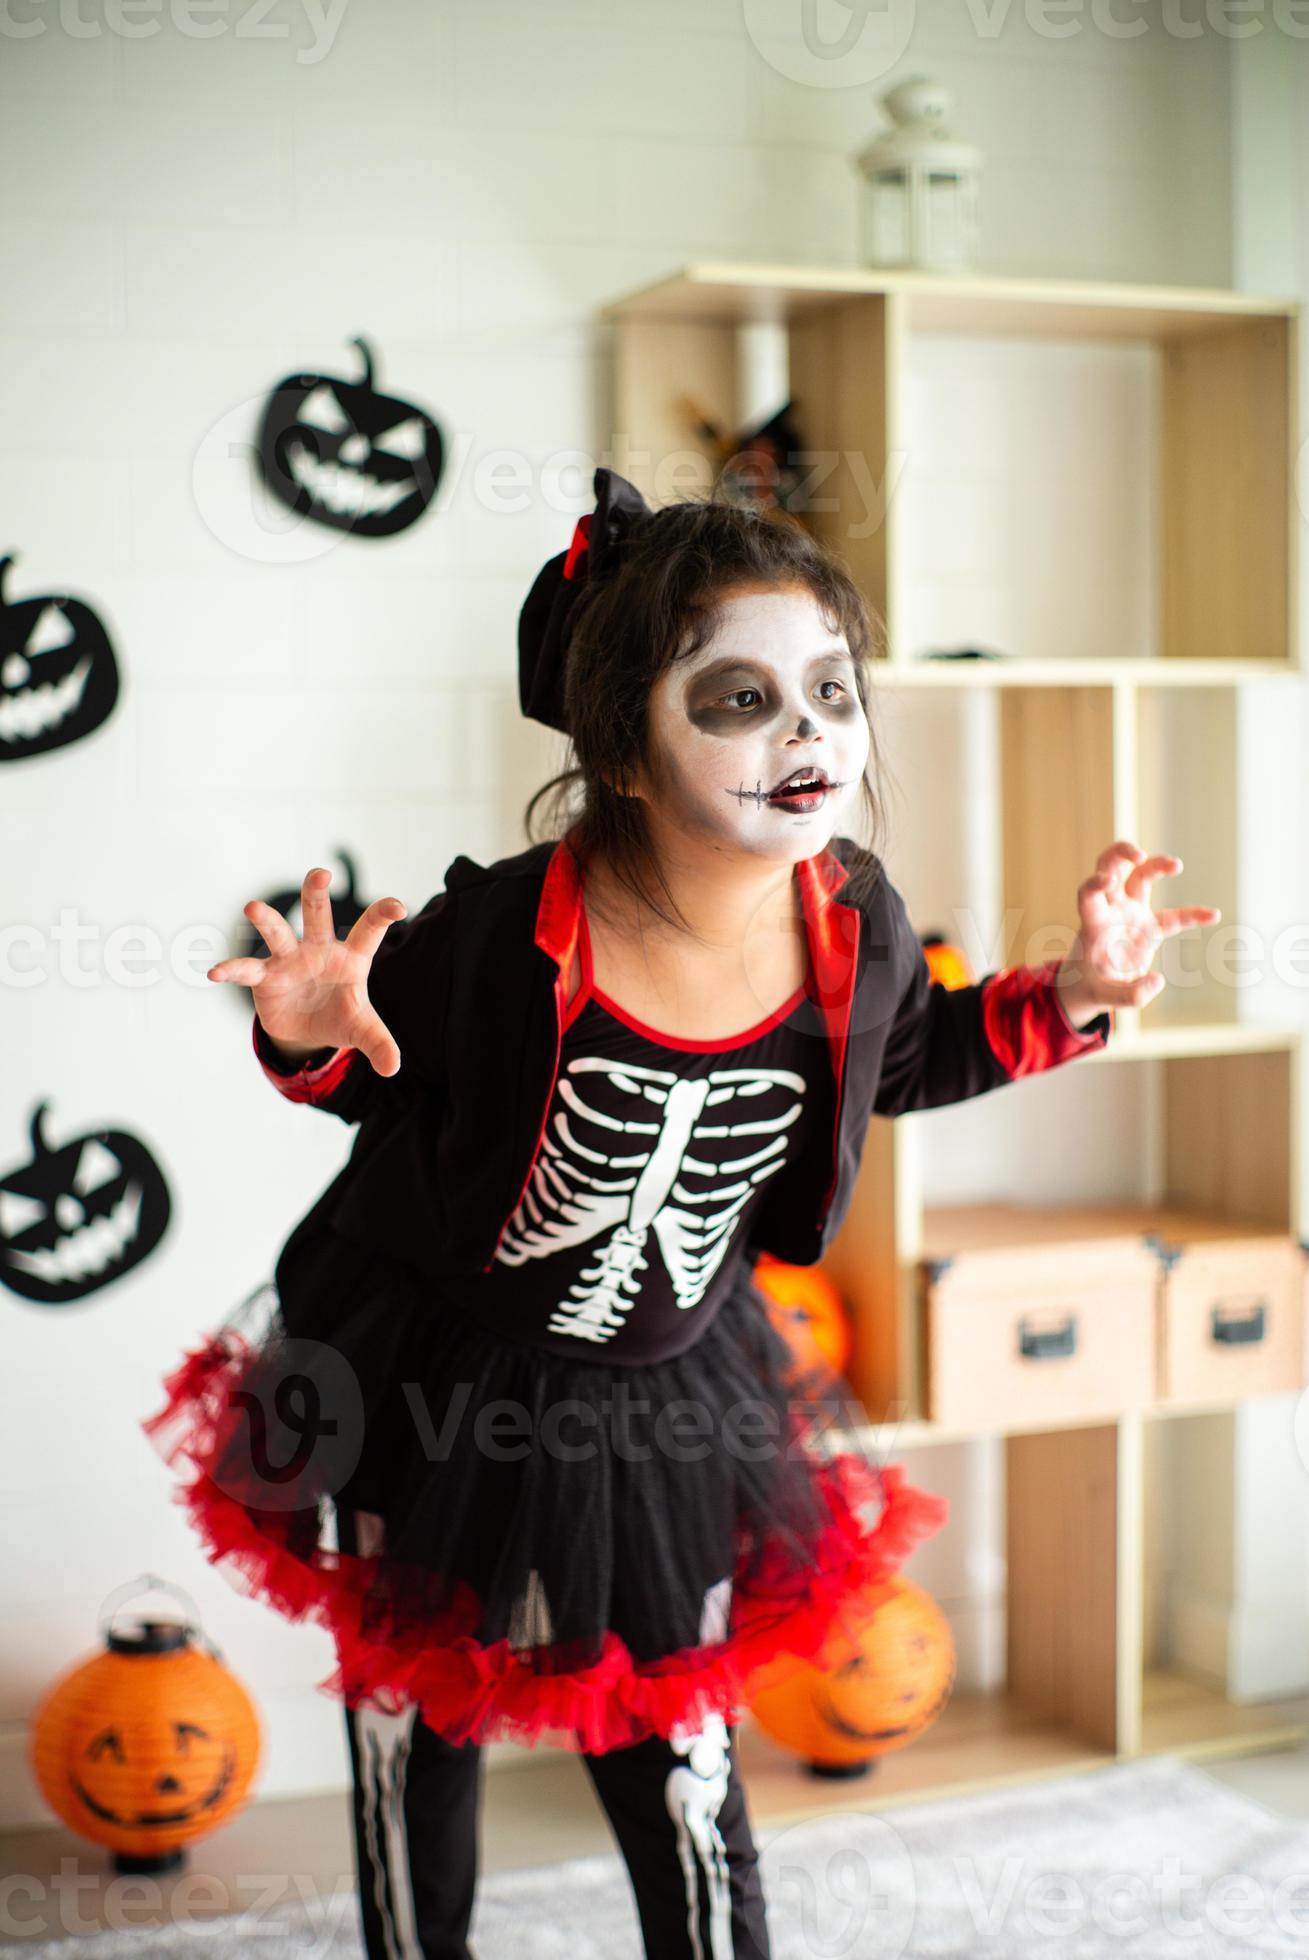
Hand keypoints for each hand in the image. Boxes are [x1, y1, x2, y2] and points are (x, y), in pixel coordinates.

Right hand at [207, 867, 408, 1075]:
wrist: (308, 1030)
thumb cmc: (341, 1015)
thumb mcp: (362, 1030)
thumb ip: (378, 1043)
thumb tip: (392, 1067)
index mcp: (350, 957)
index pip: (368, 931)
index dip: (382, 915)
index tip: (399, 906)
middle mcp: (318, 950)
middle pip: (318, 916)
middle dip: (316, 894)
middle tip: (321, 873)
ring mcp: (289, 960)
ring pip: (278, 934)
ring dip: (266, 920)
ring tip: (252, 907)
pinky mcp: (265, 977)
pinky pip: (247, 970)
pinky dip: (232, 971)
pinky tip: (215, 972)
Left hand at [1056, 840, 1221, 1025]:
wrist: (1092, 986)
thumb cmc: (1094, 987)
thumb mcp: (1108, 998)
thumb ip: (1132, 994)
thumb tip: (1159, 981)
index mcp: (1094, 924)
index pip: (1088, 895)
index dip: (1094, 883)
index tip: (1106, 881)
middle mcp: (1111, 911)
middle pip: (1110, 867)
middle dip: (1121, 852)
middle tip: (1140, 854)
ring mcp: (1130, 913)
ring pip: (1139, 876)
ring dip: (1156, 864)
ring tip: (1176, 865)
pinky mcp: (1148, 924)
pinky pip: (1174, 916)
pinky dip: (1192, 914)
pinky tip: (1212, 915)